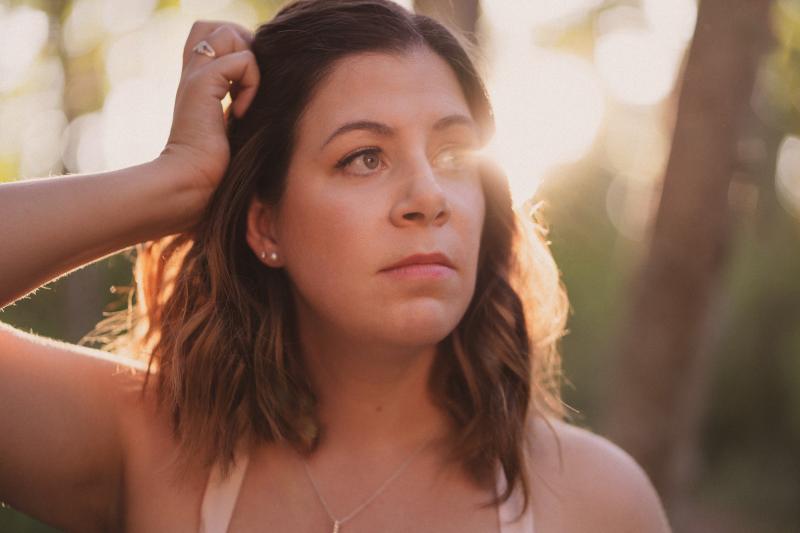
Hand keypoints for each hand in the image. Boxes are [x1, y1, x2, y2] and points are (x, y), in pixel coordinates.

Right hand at [160, 20, 259, 196]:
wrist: (190, 185)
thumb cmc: (213, 171)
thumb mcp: (231, 130)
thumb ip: (241, 105)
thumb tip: (269, 97)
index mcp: (198, 82)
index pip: (213, 38)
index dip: (238, 50)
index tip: (246, 89)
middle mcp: (193, 73)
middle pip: (218, 26)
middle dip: (245, 46)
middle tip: (249, 86)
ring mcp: (195, 75)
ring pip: (229, 32)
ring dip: (250, 62)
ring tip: (245, 97)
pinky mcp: (202, 84)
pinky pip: (242, 60)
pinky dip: (252, 84)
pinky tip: (242, 113)